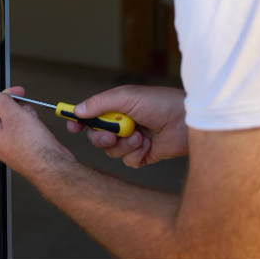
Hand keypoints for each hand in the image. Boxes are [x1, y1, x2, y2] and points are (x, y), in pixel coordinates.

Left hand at [0, 86, 74, 178]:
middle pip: (4, 114)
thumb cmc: (33, 148)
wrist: (52, 165)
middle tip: (26, 106)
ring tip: (34, 120)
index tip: (15, 91)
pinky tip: (39, 128)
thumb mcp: (14, 115)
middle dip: (17, 107)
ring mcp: (12, 146)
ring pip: (17, 121)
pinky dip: (33, 125)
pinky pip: (27, 130)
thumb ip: (3, 102)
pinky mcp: (26, 148)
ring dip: (27, 115)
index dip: (3, 96)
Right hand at [67, 85, 187, 167]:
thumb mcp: (127, 97)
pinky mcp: (143, 155)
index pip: (91, 116)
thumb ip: (100, 103)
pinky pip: (128, 161)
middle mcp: (122, 124)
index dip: (80, 122)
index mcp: (117, 107)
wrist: (186, 121)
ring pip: (112, 151)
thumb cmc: (160, 103)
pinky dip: (136, 154)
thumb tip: (77, 110)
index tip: (72, 127)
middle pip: (97, 137)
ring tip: (140, 137)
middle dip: (102, 137)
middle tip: (111, 135)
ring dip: (124, 145)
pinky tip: (149, 146)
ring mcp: (132, 140)